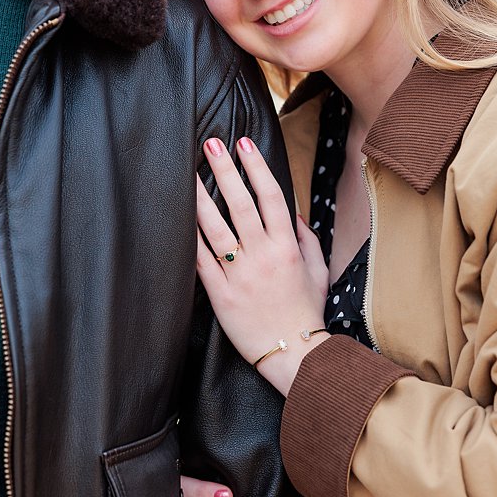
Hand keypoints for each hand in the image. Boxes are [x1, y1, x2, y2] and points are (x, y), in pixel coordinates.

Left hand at [195, 136, 330, 395]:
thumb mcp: (318, 272)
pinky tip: (177, 216)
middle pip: (241, 204)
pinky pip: (201, 259)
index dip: (257, 168)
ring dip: (200, 197)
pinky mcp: (220, 292)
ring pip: (215, 227)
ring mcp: (239, 273)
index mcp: (287, 247)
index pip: (271, 197)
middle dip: (226, 170)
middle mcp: (263, 255)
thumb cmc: (306, 311)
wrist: (294, 354)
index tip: (244, 144)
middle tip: (211, 143)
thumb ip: (307, 239)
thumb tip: (291, 212)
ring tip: (187, 172)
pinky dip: (189, 237)